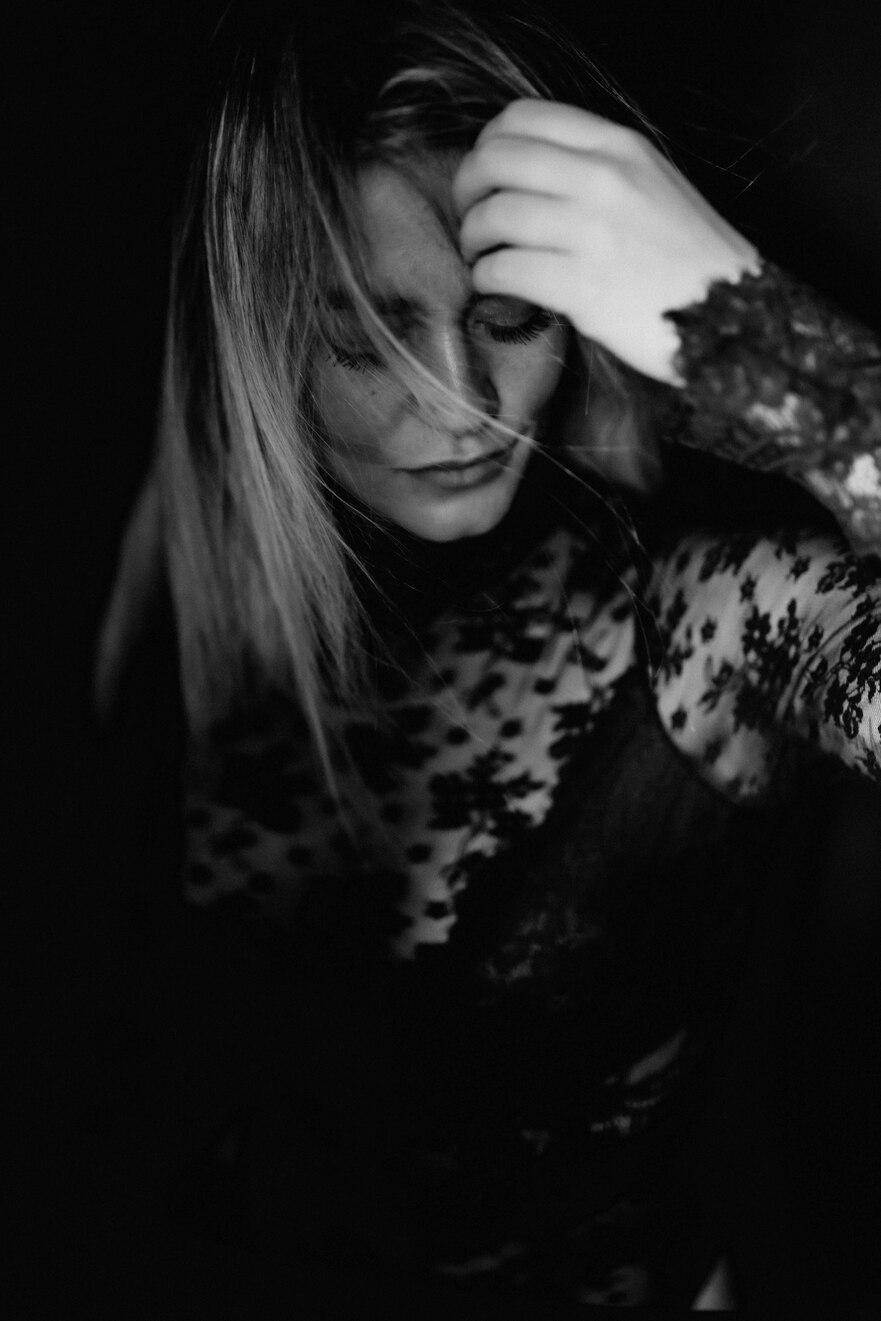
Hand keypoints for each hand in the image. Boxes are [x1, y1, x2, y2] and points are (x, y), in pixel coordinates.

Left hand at [454, 100, 759, 384]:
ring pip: (493, 215)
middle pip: (495, 160)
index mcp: (619, 147)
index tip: (485, 175)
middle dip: (466, 190)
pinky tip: (495, 287)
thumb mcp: (654, 184)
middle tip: (470, 218)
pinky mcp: (582, 287)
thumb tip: (529, 170)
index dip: (487, 145)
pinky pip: (504, 269)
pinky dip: (487, 278)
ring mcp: (592, 232)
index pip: (522, 118)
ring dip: (473, 239)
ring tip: (481, 257)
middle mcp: (603, 180)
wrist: (731, 315)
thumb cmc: (688, 259)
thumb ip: (599, 167)